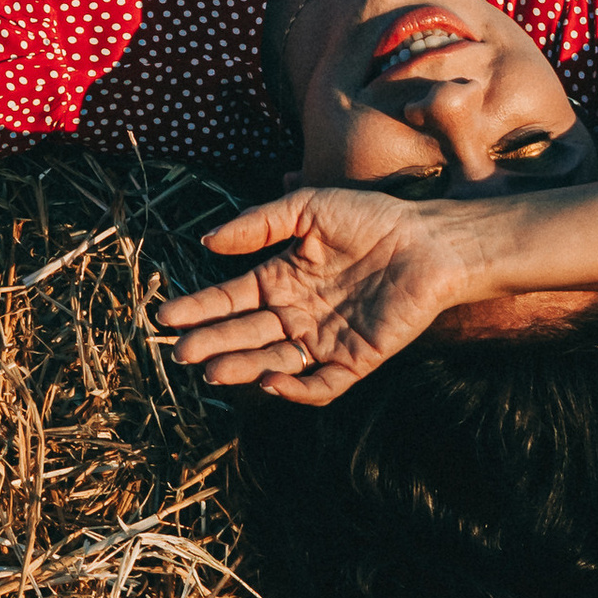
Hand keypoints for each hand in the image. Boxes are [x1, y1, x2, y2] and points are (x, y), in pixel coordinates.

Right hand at [156, 185, 474, 406]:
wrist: (431, 241)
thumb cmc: (372, 218)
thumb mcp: (309, 209)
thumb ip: (260, 224)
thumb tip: (206, 240)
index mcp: (284, 278)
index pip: (232, 298)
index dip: (200, 307)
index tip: (165, 314)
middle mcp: (299, 313)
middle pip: (246, 333)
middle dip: (211, 342)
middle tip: (179, 351)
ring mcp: (326, 339)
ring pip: (274, 361)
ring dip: (242, 366)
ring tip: (210, 369)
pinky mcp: (356, 358)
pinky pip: (322, 383)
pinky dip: (296, 389)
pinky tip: (269, 382)